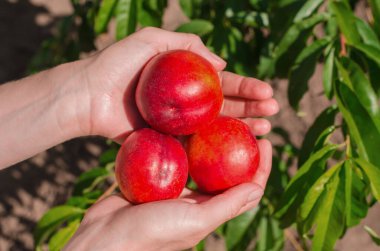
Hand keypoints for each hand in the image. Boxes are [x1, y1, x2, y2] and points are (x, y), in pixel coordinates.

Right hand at [64, 139, 271, 250]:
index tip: (268, 141)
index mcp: (210, 212)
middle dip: (239, 147)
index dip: (260, 166)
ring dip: (212, 139)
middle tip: (246, 123)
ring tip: (219, 117)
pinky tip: (186, 122)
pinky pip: (176, 154)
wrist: (104, 236)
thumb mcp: (195, 221)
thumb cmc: (152, 234)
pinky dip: (184, 140)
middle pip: (225, 169)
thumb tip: (258, 187)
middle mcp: (197, 199)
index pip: (245, 188)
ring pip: (200, 158)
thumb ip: (226, 205)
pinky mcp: (157, 177)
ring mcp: (176, 187)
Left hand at [73, 27, 277, 138]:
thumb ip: (186, 43)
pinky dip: (215, 148)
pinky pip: (194, 145)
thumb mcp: (151, 39)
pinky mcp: (166, 141)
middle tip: (274, 111)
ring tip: (266, 128)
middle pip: (224, 106)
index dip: (246, 87)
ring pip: (215, 127)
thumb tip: (222, 63)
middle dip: (252, 107)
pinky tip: (235, 148)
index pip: (222, 83)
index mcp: (185, 79)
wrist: (88, 94)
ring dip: (242, 127)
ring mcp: (177, 124)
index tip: (267, 92)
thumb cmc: (116, 64)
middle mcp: (185, 102)